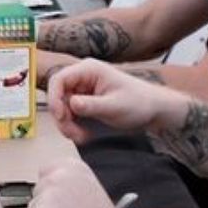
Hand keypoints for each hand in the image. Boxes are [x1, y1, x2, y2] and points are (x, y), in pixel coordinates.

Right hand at [46, 58, 181, 143]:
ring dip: (67, 124)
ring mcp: (83, 89)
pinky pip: (70, 113)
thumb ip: (92, 105)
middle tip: (72, 134)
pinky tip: (85, 135)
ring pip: (62, 106)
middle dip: (62, 116)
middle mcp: (82, 76)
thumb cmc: (138, 103)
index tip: (60, 117)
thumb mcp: (115, 106)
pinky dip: (73, 125)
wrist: (153, 110)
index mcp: (89, 70)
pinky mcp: (85, 101)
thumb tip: (71, 104)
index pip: (59, 79)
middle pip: (58, 95)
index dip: (54, 98)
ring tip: (81, 137)